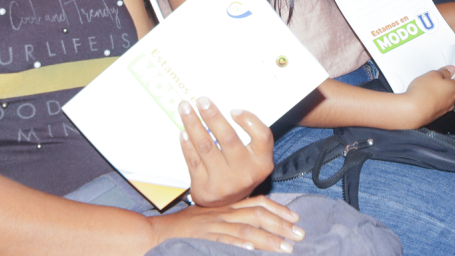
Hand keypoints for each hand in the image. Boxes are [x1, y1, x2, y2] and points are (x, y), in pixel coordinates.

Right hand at [150, 196, 304, 252]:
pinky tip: (251, 251)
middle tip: (299, 234)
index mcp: (226, 208)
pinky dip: (238, 246)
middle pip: (257, 215)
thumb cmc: (182, 230)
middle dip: (281, 224)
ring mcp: (213, 227)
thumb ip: (230, 224)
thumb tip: (254, 237)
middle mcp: (223, 214)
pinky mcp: (203, 239)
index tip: (294, 217)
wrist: (155, 233)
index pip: (257, 203)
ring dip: (268, 239)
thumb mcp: (210, 221)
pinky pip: (223, 241)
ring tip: (285, 247)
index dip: (278, 209)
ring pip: (246, 230)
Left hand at [179, 97, 273, 207]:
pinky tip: (183, 131)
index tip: (234, 110)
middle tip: (201, 100)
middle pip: (228, 138)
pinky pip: (193, 160)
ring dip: (193, 125)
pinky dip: (187, 144)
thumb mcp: (255, 157)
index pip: (262, 136)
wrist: (228, 205)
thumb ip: (249, 136)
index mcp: (262, 163)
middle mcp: (246, 173)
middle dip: (212, 116)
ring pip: (206, 147)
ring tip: (185, 109)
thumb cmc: (241, 170)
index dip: (249, 121)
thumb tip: (222, 108)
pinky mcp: (205, 188)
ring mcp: (224, 183)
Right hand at [401, 65, 454, 128]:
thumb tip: (450, 70)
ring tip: (427, 87)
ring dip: (438, 92)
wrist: (412, 111)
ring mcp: (444, 110)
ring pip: (444, 98)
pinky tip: (423, 96)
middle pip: (453, 90)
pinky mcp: (435, 115)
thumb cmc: (423, 93)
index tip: (450, 72)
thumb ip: (443, 71)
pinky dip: (432, 100)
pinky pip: (436, 105)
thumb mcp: (433, 74)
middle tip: (436, 78)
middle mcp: (452, 101)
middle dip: (445, 84)